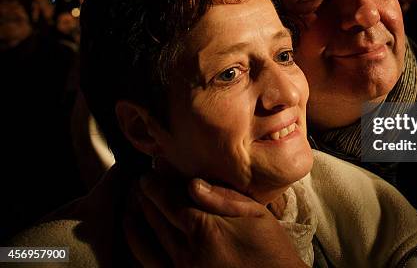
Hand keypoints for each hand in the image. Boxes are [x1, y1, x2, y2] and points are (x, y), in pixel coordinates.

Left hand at [124, 170, 306, 267]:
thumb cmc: (270, 248)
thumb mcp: (256, 215)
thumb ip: (223, 197)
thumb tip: (192, 183)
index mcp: (206, 228)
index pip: (170, 198)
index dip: (159, 182)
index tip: (153, 169)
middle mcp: (186, 251)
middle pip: (155, 216)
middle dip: (147, 195)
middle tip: (143, 181)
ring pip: (146, 239)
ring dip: (137, 216)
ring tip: (135, 201)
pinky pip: (148, 262)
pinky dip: (137, 243)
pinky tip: (135, 230)